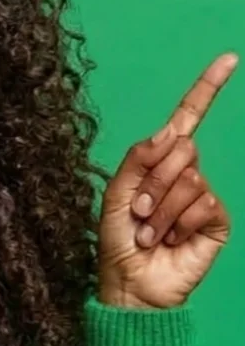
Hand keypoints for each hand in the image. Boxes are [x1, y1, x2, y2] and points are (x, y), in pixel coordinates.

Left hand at [97, 51, 236, 309]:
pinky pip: (204, 204)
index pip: (187, 120)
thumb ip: (139, 159)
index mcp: (158, 163)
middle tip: (139, 214)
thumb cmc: (118, 243)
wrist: (131, 285)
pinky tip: (171, 241)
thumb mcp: (116, 195)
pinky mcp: (215, 221)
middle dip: (153, 183)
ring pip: (190, 180)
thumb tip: (171, 132)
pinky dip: (180, 224)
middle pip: (182, 149)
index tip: (229, 60)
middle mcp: (183, 175)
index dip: (207, 89)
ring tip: (150, 233)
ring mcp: (202, 198)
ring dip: (161, 211)